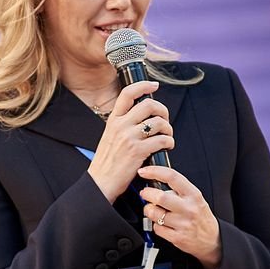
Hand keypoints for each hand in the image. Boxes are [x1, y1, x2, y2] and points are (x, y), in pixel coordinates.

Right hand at [86, 80, 174, 202]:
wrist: (100, 183)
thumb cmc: (106, 164)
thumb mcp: (109, 138)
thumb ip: (122, 125)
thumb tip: (141, 118)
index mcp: (113, 121)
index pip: (127, 93)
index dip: (143, 85)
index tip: (153, 85)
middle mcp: (121, 126)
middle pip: (149, 105)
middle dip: (163, 110)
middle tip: (165, 120)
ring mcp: (129, 138)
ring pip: (158, 122)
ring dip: (168, 128)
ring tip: (167, 136)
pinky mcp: (138, 151)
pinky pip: (162, 139)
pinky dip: (169, 142)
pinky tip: (167, 146)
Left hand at [137, 165, 221, 268]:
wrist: (212, 239)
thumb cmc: (201, 217)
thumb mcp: (196, 198)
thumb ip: (179, 190)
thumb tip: (156, 181)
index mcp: (193, 195)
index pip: (172, 177)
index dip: (155, 172)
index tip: (144, 171)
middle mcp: (189, 208)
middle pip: (160, 197)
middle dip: (147, 193)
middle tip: (145, 193)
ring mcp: (183, 224)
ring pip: (154, 213)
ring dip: (148, 210)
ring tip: (152, 209)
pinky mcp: (177, 237)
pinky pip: (157, 228)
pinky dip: (155, 225)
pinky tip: (161, 223)